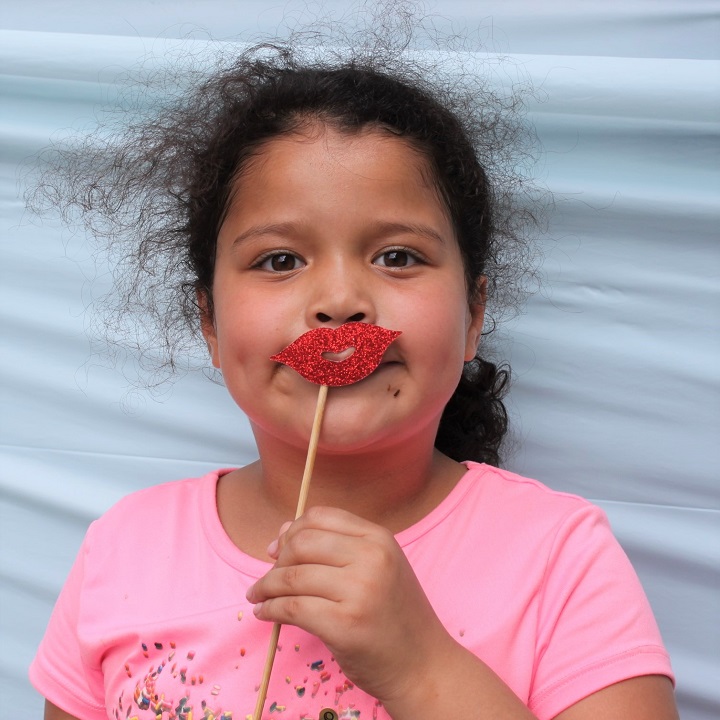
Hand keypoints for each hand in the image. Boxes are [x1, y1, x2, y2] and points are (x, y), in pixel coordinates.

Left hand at [245, 506, 451, 703]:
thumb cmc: (395, 615)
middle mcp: (371, 558)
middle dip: (276, 560)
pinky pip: (291, 608)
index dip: (291, 530)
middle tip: (269, 578)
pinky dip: (270, 610)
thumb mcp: (378, 567)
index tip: (277, 549)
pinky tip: (266, 614)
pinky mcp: (344, 625)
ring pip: (291, 576)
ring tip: (259, 596)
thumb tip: (282, 533)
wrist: (422, 664)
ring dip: (266, 586)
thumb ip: (336, 546)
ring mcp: (359, 591)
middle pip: (301, 543)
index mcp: (379, 538)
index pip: (320, 516)